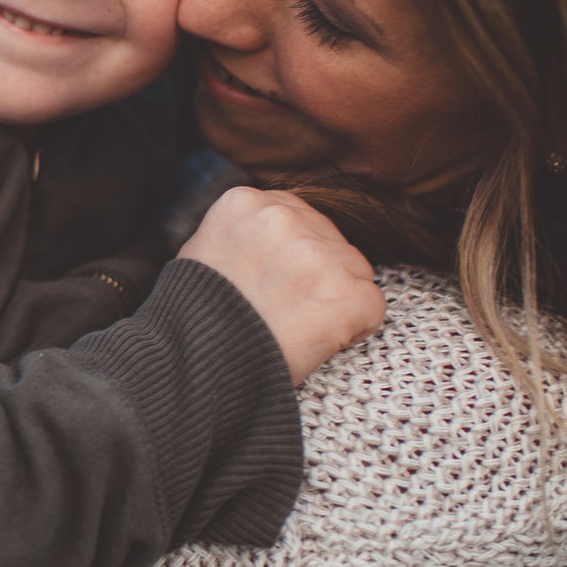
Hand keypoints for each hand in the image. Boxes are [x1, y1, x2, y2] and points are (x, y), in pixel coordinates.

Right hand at [178, 187, 383, 385]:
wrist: (194, 364)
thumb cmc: (195, 317)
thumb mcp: (203, 251)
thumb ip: (244, 233)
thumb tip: (271, 239)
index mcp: (245, 202)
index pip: (299, 218)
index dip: (292, 257)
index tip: (275, 284)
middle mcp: (283, 217)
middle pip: (331, 242)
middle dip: (316, 276)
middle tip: (282, 310)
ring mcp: (318, 255)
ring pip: (355, 272)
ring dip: (333, 301)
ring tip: (292, 328)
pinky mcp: (347, 294)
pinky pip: (371, 307)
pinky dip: (353, 330)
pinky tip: (315, 341)